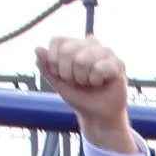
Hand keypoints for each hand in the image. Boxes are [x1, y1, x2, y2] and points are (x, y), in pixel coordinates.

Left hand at [35, 37, 135, 152]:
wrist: (96, 114)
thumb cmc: (77, 94)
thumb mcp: (56, 81)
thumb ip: (45, 65)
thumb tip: (37, 48)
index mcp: (74, 43)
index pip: (57, 41)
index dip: (54, 61)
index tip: (61, 75)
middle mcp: (89, 42)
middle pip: (68, 50)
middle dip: (68, 73)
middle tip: (77, 81)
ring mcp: (105, 51)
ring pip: (83, 60)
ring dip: (83, 79)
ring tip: (89, 82)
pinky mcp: (117, 62)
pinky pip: (99, 68)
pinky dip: (96, 81)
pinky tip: (100, 83)